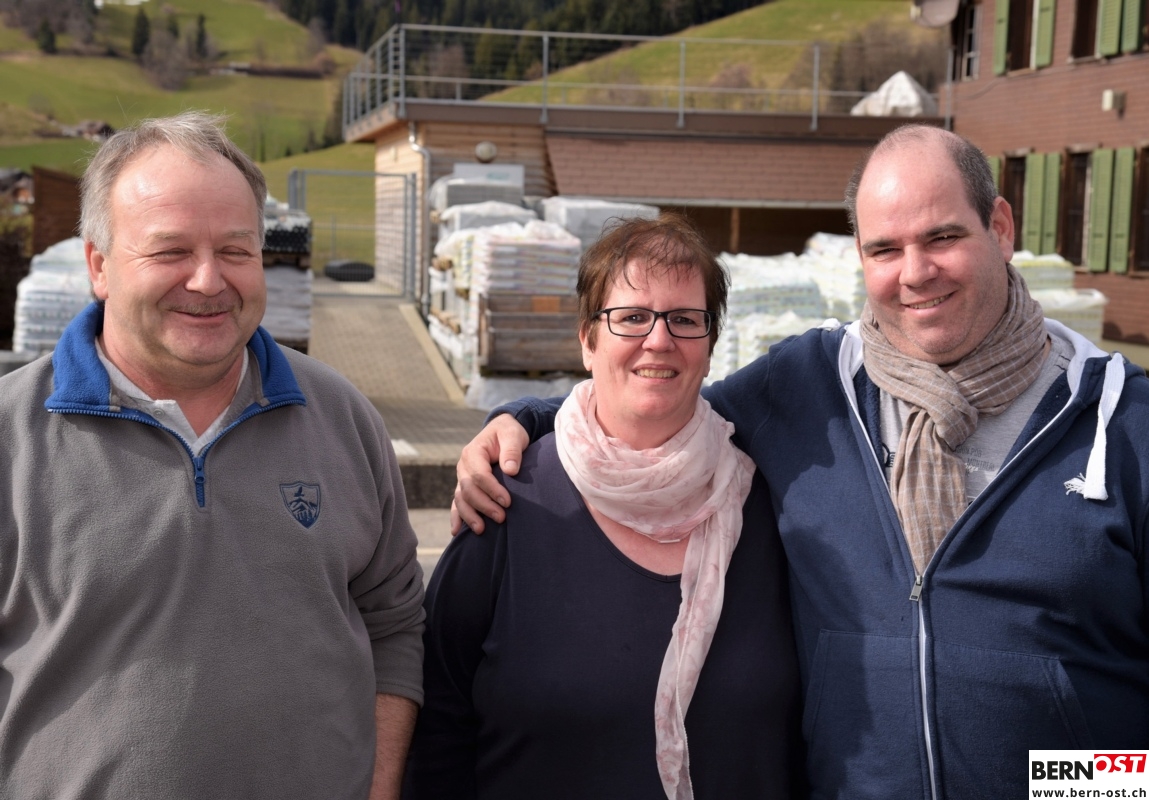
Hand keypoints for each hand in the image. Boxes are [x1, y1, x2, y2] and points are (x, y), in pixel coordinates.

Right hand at [450, 414, 527, 534]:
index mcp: (473, 452)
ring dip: (470, 515)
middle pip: (468, 490)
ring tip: (482, 530)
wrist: (503, 432)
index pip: (479, 475)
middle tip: (501, 518)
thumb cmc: (509, 433)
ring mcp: (462, 478)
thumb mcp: (513, 435)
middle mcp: (464, 466)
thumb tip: (510, 470)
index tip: (508, 502)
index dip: (492, 490)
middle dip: (484, 506)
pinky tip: (457, 532)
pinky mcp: (465, 487)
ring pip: (461, 499)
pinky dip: (456, 517)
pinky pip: (457, 503)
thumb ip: (512, 450)